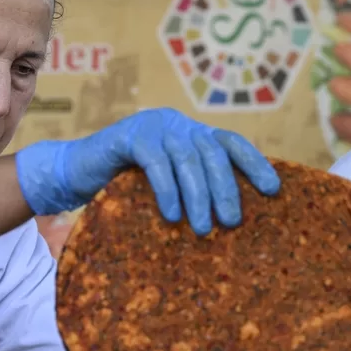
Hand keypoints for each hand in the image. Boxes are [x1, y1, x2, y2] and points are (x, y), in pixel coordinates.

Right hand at [15, 108, 279, 234]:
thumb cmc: (125, 187)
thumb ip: (193, 190)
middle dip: (226, 188)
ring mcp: (152, 125)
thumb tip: (233, 221)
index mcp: (192, 134)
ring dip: (199, 195)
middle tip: (232, 221)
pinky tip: (171, 215)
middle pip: (212, 152)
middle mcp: (177, 124)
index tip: (273, 190)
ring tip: (204, 227)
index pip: (231, 143)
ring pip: (186, 158)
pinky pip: (155, 162)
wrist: (77, 173)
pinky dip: (167, 190)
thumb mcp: (167, 187)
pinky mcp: (128, 135)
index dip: (255, 163)